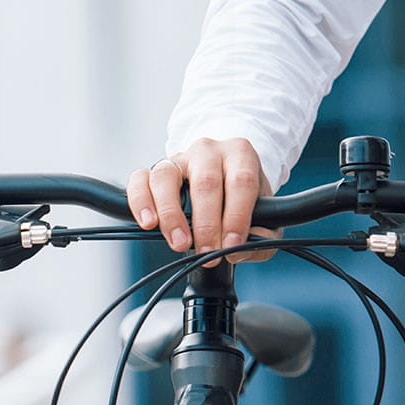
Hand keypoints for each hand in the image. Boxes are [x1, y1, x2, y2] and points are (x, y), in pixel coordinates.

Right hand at [125, 137, 281, 264]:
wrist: (224, 172)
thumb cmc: (242, 196)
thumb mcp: (264, 212)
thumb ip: (263, 235)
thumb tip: (240, 250)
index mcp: (240, 155)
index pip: (241, 182)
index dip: (237, 216)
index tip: (232, 245)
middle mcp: (208, 152)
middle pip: (205, 183)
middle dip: (206, 224)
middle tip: (208, 253)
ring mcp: (179, 158)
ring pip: (166, 177)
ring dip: (171, 214)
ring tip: (179, 243)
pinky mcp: (154, 169)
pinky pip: (139, 180)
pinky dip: (140, 201)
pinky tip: (148, 223)